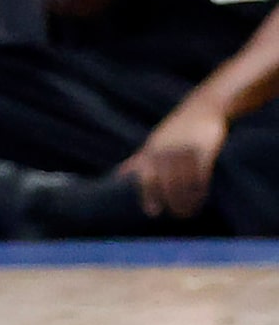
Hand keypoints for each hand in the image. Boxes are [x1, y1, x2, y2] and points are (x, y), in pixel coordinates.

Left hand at [120, 96, 228, 218]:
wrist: (203, 108)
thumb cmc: (176, 130)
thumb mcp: (154, 142)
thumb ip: (139, 160)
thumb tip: (119, 175)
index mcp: (152, 149)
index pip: (146, 175)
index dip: (148, 194)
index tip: (152, 212)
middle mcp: (165, 149)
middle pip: (165, 181)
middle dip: (170, 201)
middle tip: (177, 216)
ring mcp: (184, 148)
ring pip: (184, 180)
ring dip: (187, 199)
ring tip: (189, 212)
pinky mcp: (203, 148)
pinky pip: (201, 172)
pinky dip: (200, 187)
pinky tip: (201, 196)